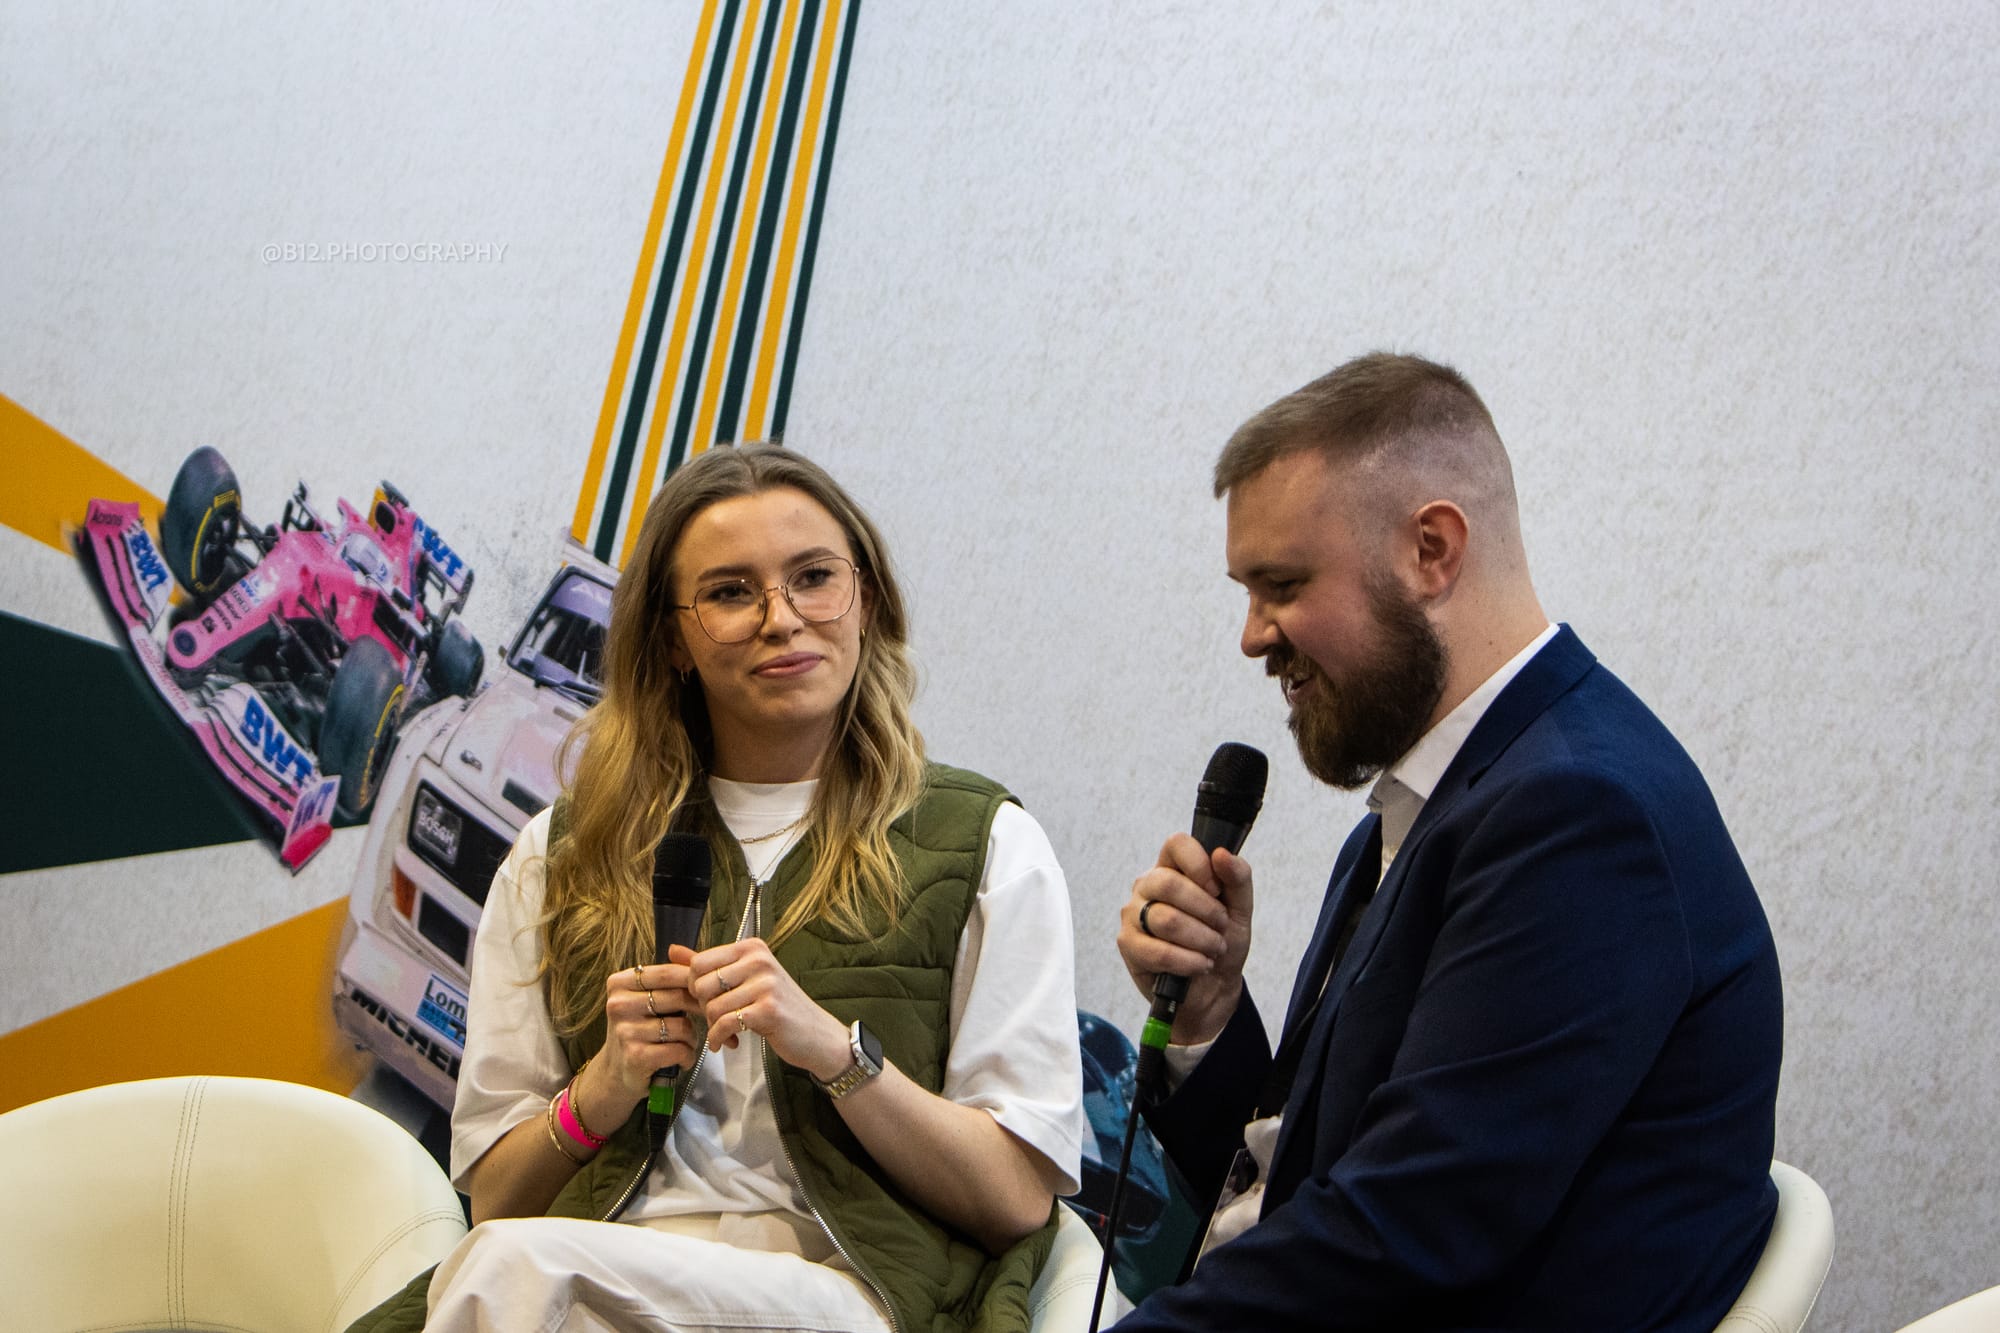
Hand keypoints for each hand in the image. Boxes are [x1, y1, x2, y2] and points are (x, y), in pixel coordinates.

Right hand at [576, 946, 701, 1124]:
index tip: (711, 991)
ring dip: (692, 1038)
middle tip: (712, 1019)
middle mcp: (618, 1004)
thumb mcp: (649, 999)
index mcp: (620, 983)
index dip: (695, 981)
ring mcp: (625, 1031)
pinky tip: (681, 1059)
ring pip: (681, 1026)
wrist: (617, 1073)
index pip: (668, 972)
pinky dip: (687, 1056)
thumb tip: (687, 951)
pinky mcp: (635, 1056)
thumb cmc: (641, 1030)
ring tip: (686, 1043)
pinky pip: (679, 1049)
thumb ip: (669, 977)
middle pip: (678, 998)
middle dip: (701, 1009)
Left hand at [687, 938, 850, 1081]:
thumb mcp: (745, 979)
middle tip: (719, 1019)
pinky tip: (728, 1044)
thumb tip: (673, 950)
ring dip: (713, 1027)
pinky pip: (725, 1024)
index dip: (696, 988)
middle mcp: (759, 960)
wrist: (816, 1035)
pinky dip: (720, 1039)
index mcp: (751, 947)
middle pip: (701, 985)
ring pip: (711, 1007)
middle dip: (703, 1008)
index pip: (698, 963)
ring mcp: (765, 984)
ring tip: (727, 1032)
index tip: (710, 1001)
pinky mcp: (768, 1009)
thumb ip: (709, 964)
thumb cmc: (779, 1007)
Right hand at [1118, 834, 1254, 1045]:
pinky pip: (1158, 951)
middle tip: (1221, 927)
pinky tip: (1199, 965)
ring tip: (1213, 949)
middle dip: (1205, 910)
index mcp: (1172, 868)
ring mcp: (1133, 914)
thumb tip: (1222, 854)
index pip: (1177, 844)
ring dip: (1200, 939)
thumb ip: (1238, 878)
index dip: (1199, 864)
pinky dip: (1187, 961)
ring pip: (1165, 919)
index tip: (1216, 889)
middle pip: (1168, 883)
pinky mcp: (1128, 944)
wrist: (1214, 987)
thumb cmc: (1221, 941)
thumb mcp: (1240, 909)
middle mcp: (1147, 885)